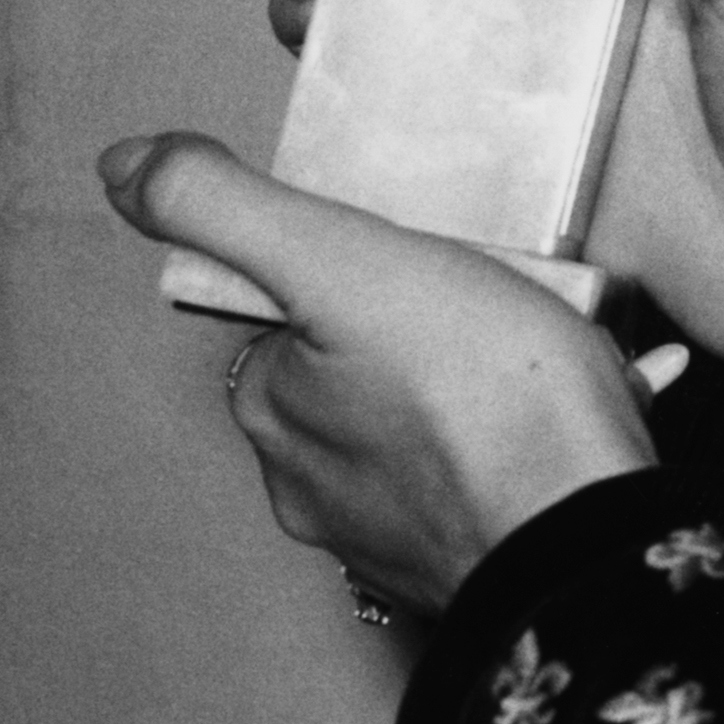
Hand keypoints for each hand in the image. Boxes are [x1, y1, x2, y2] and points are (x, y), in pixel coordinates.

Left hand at [103, 134, 656, 615]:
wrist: (590, 536)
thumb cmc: (484, 401)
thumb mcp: (345, 265)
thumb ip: (229, 209)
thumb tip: (123, 166)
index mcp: (275, 413)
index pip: (299, 315)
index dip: (366, 277)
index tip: (427, 268)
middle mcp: (316, 487)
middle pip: (369, 370)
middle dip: (433, 334)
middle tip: (503, 306)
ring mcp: (399, 533)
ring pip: (439, 429)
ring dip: (495, 387)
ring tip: (566, 357)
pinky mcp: (480, 557)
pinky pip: (502, 474)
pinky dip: (543, 435)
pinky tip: (600, 407)